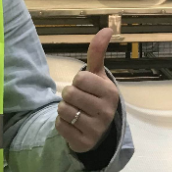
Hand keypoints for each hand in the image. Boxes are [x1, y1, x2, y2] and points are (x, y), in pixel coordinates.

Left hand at [55, 27, 119, 152]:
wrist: (100, 130)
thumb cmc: (96, 97)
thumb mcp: (97, 76)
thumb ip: (97, 53)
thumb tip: (107, 29)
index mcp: (110, 93)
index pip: (81, 78)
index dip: (78, 82)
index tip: (86, 88)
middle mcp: (106, 112)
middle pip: (69, 94)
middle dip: (69, 96)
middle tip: (79, 101)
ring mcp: (96, 129)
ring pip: (63, 110)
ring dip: (64, 110)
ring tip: (76, 112)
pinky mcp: (84, 143)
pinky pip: (60, 126)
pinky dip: (62, 124)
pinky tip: (73, 125)